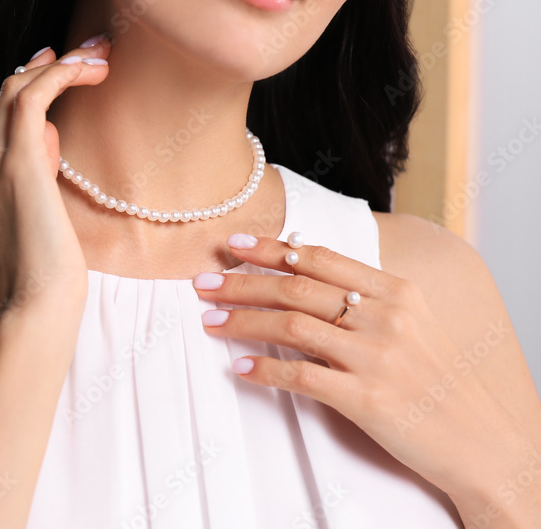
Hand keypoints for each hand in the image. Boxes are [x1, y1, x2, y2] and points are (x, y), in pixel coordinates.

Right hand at [0, 33, 111, 320]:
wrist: (39, 305)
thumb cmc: (48, 270)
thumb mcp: (39, 210)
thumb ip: (37, 171)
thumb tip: (52, 133)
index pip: (1, 114)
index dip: (34, 81)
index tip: (64, 64)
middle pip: (7, 92)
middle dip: (51, 63)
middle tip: (93, 51)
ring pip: (16, 87)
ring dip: (62, 63)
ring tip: (100, 56)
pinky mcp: (15, 163)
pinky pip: (31, 96)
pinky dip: (61, 74)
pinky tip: (92, 71)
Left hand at [191, 232, 524, 503]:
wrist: (482, 441)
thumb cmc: (441, 380)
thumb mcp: (417, 323)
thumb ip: (370, 295)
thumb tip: (309, 264)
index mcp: (397, 292)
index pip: (321, 259)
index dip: (273, 249)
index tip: (235, 244)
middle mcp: (386, 318)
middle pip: (296, 289)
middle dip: (242, 282)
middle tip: (203, 282)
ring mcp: (376, 358)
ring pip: (291, 327)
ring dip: (242, 322)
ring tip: (210, 321)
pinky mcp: (366, 399)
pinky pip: (301, 377)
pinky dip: (265, 371)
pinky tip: (240, 369)